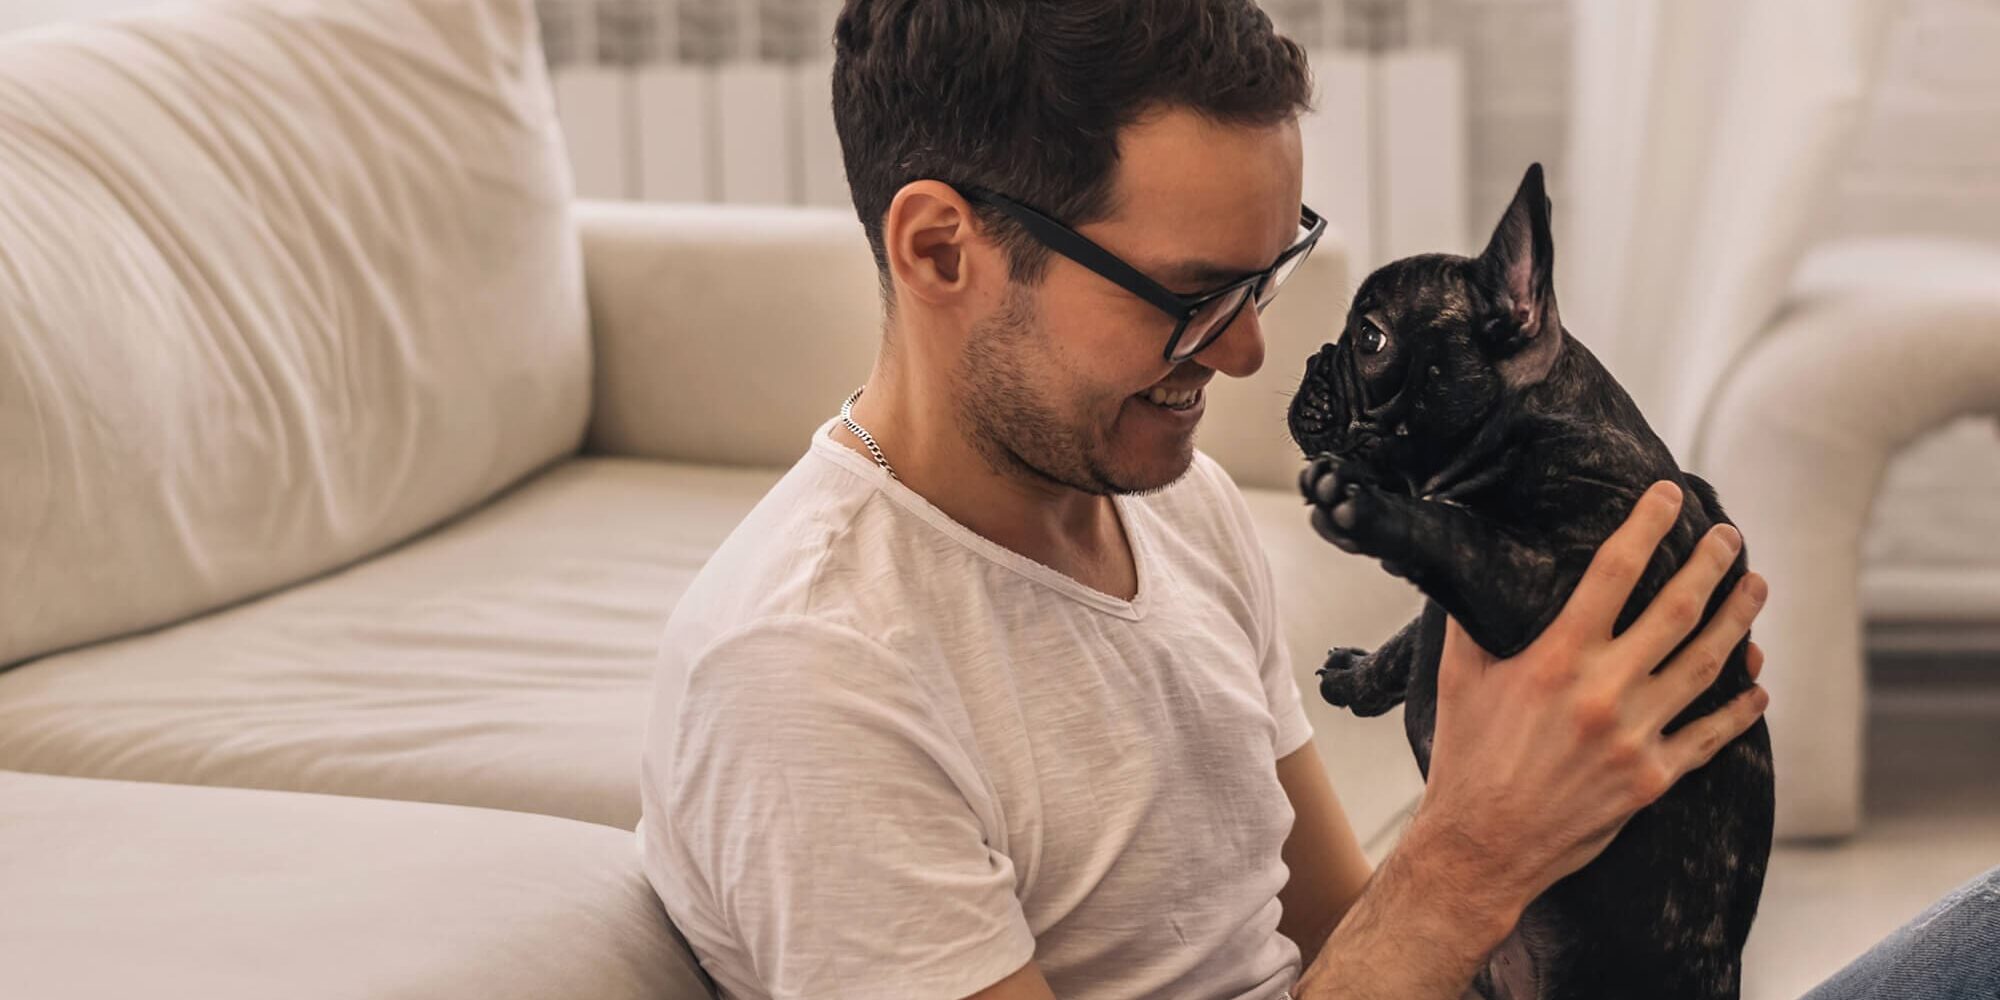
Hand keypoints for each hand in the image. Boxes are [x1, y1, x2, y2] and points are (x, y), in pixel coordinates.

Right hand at [1410, 480, 1769, 910]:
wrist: (1482, 846)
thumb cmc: (1467, 756)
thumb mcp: (1460, 678)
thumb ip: (1472, 620)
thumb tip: (1471, 568)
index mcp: (1556, 658)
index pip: (1615, 572)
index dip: (1646, 526)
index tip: (1669, 496)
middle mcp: (1603, 691)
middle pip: (1678, 611)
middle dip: (1711, 566)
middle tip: (1730, 537)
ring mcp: (1635, 737)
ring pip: (1706, 666)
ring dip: (1739, 622)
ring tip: (1755, 590)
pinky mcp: (1652, 779)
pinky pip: (1710, 734)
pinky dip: (1740, 708)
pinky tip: (1757, 685)